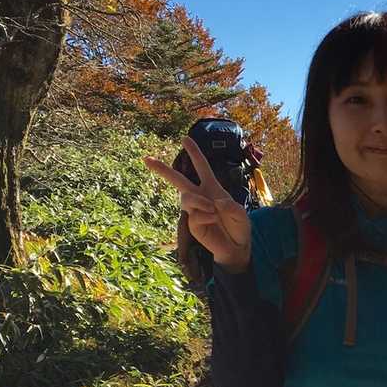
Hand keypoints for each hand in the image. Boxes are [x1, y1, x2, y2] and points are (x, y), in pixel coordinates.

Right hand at [145, 137, 251, 270]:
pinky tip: (214, 220)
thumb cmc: (239, 227)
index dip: (194, 153)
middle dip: (162, 169)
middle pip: (178, 180)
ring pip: (186, 198)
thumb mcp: (241, 213)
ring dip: (199, 201)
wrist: (236, 247)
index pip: (202, 167)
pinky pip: (194, 215)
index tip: (185, 138)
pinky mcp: (192, 224)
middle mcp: (201, 197)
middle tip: (146, 159)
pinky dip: (206, 216)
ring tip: (214, 210)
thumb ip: (230, 206)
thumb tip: (214, 202)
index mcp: (212, 188)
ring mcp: (194, 210)